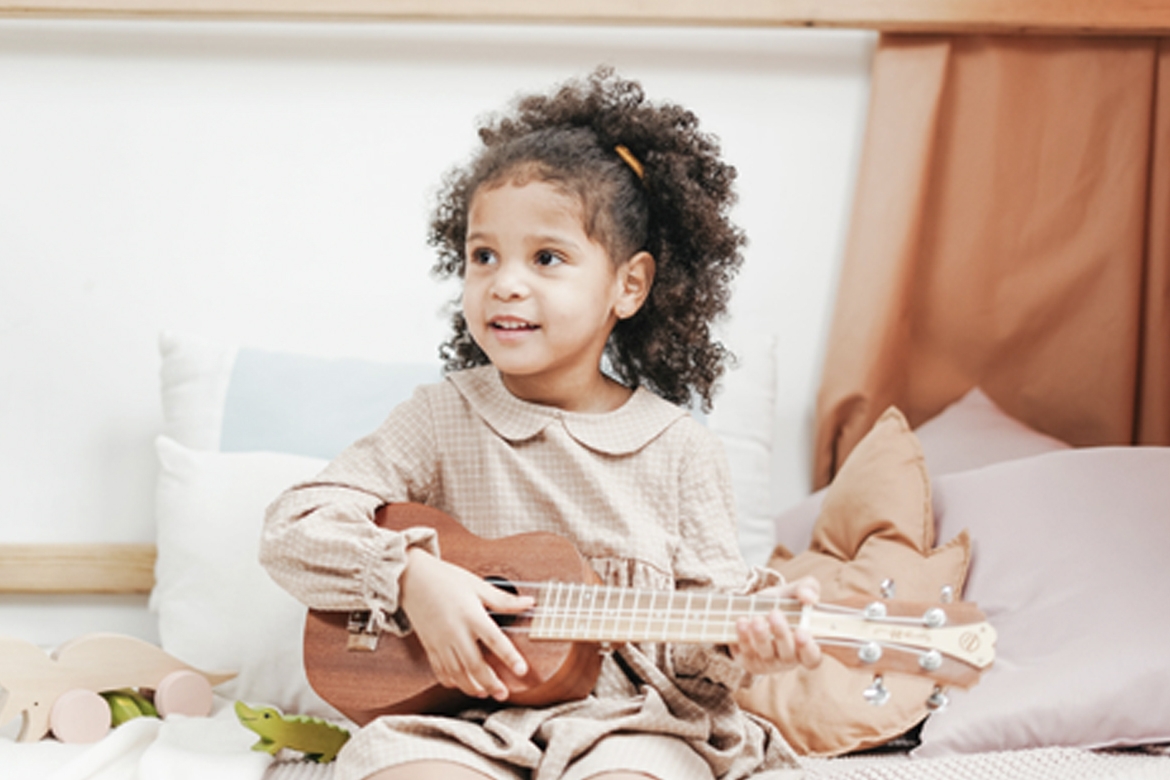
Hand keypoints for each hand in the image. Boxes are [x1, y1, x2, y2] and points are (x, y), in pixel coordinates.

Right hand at [398, 547, 534, 700]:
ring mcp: (440, 641)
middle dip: (490, 683)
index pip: (495, 640)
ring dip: (471, 687)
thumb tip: (529, 603)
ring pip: (457, 673)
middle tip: (503, 694)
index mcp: (471, 615)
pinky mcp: (429, 646)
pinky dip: (451, 681)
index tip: (521, 671)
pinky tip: (461, 684)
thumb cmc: (445, 579)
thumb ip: (503, 599)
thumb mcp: (477, 585)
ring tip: (485, 693)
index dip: (510, 657)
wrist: (410, 578)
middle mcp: (455, 632)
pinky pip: (440, 670)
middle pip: (474, 665)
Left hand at [728, 576, 821, 674]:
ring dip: (761, 636)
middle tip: (774, 614)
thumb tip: (809, 596)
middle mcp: (789, 658)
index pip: (812, 657)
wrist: (753, 607)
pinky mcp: (749, 660)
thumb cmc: (782, 603)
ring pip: (766, 654)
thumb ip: (808, 588)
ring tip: (756, 619)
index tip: (802, 632)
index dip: (808, 648)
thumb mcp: (795, 592)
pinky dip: (743, 638)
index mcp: (806, 645)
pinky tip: (741, 622)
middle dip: (781, 634)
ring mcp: (769, 662)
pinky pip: (746, 652)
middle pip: (788, 655)